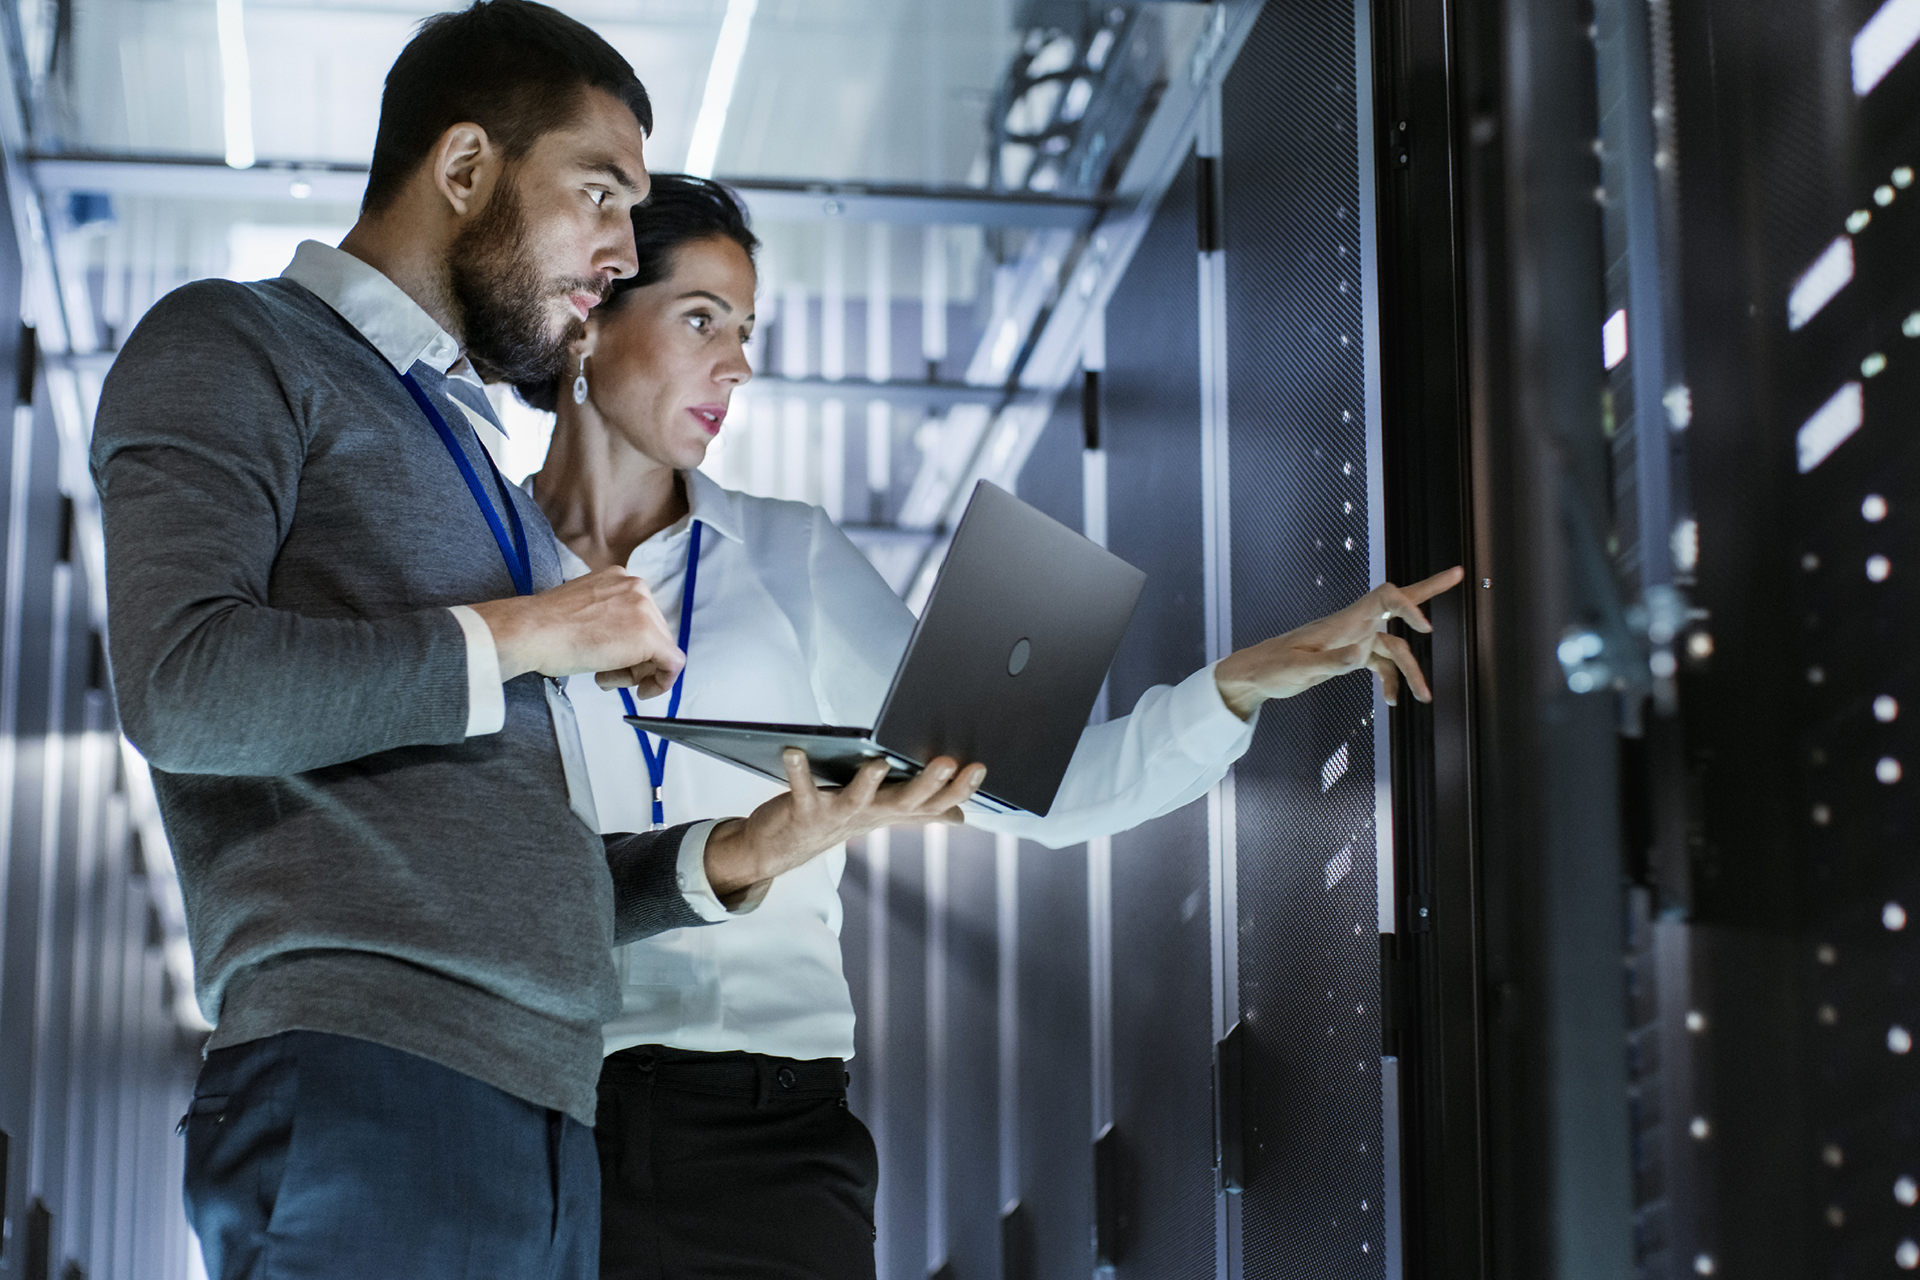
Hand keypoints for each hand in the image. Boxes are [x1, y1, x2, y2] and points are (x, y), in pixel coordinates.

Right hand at [467, 566, 683, 697]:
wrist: (532, 631)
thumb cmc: (545, 627)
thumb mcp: (584, 611)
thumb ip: (608, 619)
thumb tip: (622, 642)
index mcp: (619, 578)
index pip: (640, 617)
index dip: (630, 646)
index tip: (616, 660)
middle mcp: (637, 588)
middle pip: (654, 633)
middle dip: (634, 660)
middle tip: (607, 674)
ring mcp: (645, 609)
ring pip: (661, 650)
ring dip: (636, 671)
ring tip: (604, 676)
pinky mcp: (649, 636)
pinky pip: (672, 664)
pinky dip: (662, 682)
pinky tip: (642, 691)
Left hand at [702, 750, 986, 906]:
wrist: (782, 848)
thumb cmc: (836, 820)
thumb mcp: (882, 814)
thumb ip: (920, 811)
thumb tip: (960, 815)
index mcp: (890, 811)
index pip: (934, 803)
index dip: (958, 789)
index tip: (979, 767)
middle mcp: (869, 815)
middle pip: (905, 802)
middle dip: (928, 784)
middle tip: (947, 762)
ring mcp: (837, 815)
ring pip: (858, 800)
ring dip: (868, 783)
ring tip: (878, 762)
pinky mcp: (804, 811)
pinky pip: (801, 789)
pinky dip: (798, 771)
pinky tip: (794, 750)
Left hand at [1212, 566, 1465, 718]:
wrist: (1256, 674)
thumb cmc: (1273, 667)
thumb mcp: (1299, 669)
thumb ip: (1330, 662)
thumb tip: (1359, 657)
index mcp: (1344, 621)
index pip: (1385, 597)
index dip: (1408, 605)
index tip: (1425, 628)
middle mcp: (1353, 625)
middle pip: (1397, 602)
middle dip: (1429, 589)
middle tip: (1459, 573)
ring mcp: (1354, 639)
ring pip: (1395, 648)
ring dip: (1412, 671)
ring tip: (1425, 698)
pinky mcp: (1349, 656)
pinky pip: (1381, 664)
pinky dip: (1390, 681)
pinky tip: (1391, 701)